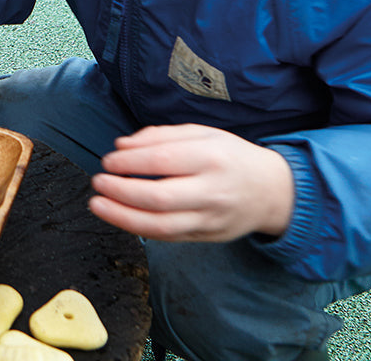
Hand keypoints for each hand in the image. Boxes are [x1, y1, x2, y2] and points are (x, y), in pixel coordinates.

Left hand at [88, 123, 293, 241]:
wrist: (272, 192)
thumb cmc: (231, 156)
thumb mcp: (202, 133)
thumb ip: (161, 136)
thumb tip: (122, 145)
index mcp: (210, 157)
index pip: (162, 161)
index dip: (129, 162)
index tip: (108, 160)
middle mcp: (211, 191)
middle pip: (159, 197)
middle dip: (121, 191)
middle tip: (98, 182)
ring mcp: (210, 219)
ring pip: (162, 226)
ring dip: (123, 217)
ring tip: (97, 205)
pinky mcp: (207, 237)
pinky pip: (169, 237)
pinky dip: (140, 229)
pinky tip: (120, 217)